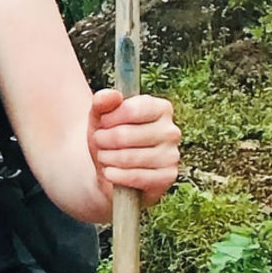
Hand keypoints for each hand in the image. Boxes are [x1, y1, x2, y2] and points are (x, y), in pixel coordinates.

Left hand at [87, 85, 180, 203]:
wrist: (110, 169)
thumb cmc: (109, 137)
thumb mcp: (100, 116)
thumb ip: (103, 102)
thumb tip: (112, 95)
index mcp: (161, 108)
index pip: (131, 109)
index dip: (109, 118)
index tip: (102, 123)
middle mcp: (171, 131)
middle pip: (125, 135)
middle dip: (103, 140)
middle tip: (99, 142)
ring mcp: (172, 155)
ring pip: (128, 157)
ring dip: (106, 158)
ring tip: (104, 156)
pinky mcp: (167, 177)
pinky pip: (135, 177)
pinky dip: (115, 175)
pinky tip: (110, 172)